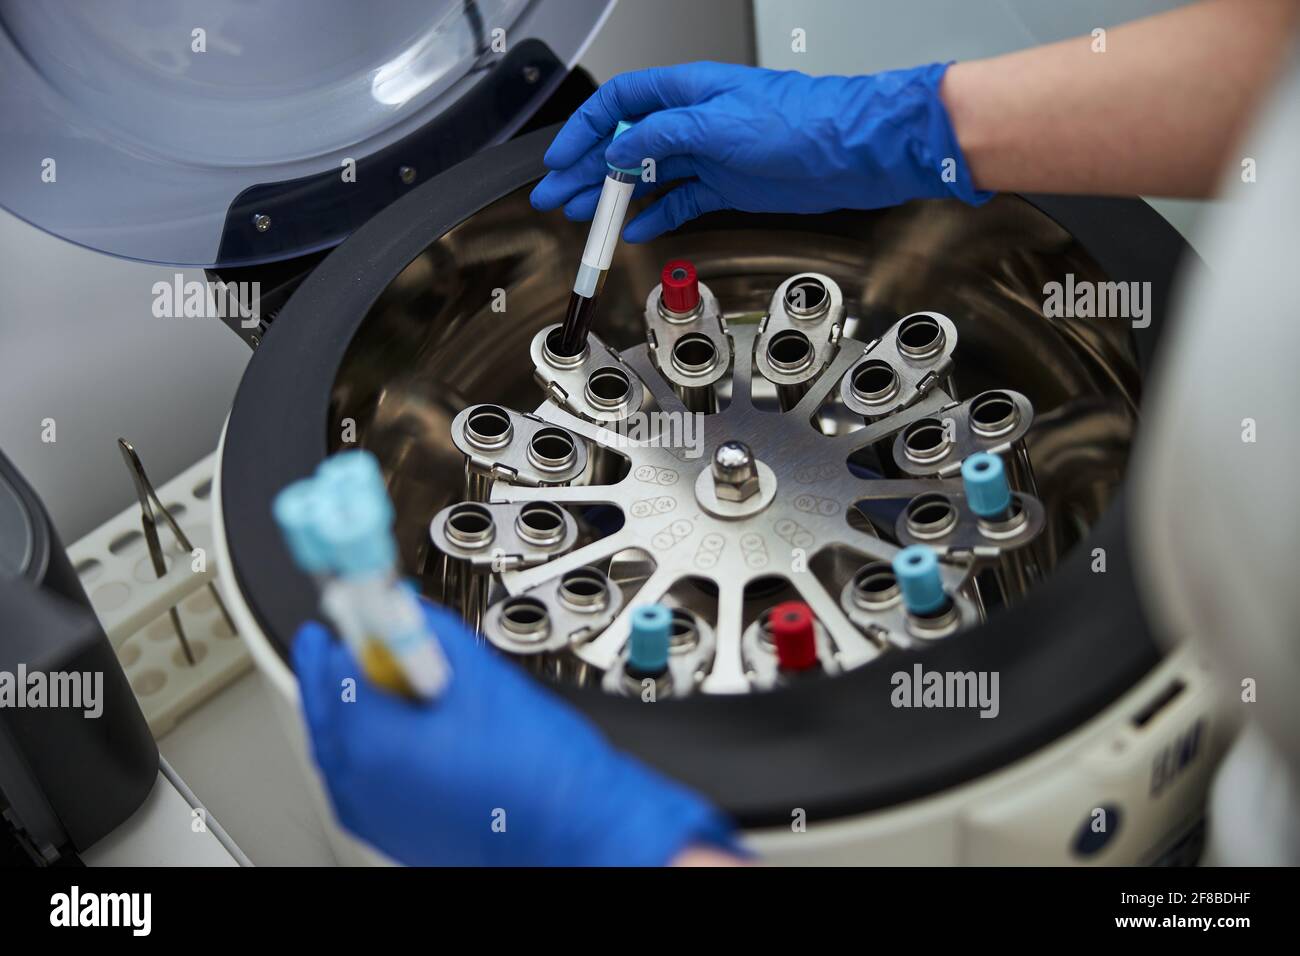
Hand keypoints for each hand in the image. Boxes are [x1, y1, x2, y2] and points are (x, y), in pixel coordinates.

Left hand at [293, 602, 736, 865]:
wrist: (576, 829)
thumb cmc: (541, 769)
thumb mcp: (482, 676)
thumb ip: (429, 635)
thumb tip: (403, 610)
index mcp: (371, 743)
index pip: (329, 670)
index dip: (341, 634)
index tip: (346, 613)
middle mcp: (358, 786)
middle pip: (328, 713)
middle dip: (339, 673)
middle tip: (353, 640)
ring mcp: (373, 816)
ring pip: (343, 750)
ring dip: (355, 712)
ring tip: (387, 682)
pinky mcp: (395, 833)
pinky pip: (364, 780)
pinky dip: (373, 748)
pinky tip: (410, 730)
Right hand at [530, 61, 990, 242]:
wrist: (851, 151)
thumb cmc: (800, 120)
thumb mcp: (719, 122)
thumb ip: (663, 136)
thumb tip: (619, 149)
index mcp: (687, 91)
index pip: (620, 104)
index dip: (585, 131)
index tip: (560, 160)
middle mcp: (693, 121)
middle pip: (625, 144)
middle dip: (587, 171)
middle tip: (557, 198)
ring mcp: (708, 154)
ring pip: (647, 177)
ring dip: (614, 198)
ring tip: (584, 219)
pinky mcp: (726, 186)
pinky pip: (680, 201)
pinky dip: (656, 216)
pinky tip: (635, 230)